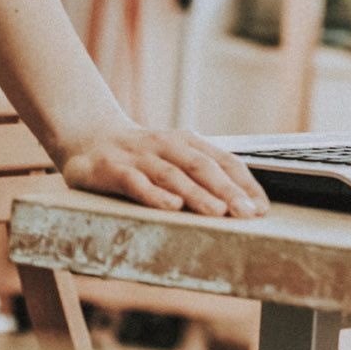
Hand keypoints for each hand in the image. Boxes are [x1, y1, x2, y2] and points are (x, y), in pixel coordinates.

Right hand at [57, 120, 268, 218]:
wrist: (88, 136)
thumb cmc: (140, 154)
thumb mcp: (173, 156)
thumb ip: (201, 174)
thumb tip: (243, 202)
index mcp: (186, 142)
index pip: (223, 160)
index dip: (245, 183)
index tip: (263, 208)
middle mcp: (165, 145)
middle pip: (202, 167)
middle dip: (228, 191)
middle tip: (249, 214)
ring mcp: (138, 157)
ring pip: (172, 175)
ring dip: (197, 193)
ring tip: (218, 212)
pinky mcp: (113, 169)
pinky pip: (135, 183)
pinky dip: (154, 194)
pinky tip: (171, 206)